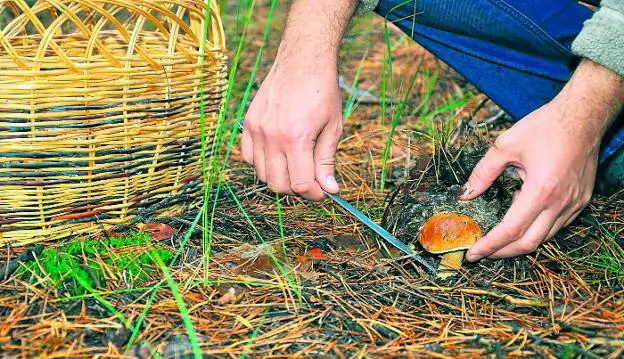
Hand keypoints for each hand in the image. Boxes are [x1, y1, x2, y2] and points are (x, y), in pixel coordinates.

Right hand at [241, 57, 342, 200]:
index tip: (323, 191)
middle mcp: (272, 136)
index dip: (314, 194)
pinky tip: (278, 155)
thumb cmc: (322, 91)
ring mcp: (257, 129)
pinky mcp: (249, 123)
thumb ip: (327, 161)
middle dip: (297, 189)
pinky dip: (262, 164)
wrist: (303, 59)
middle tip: (311, 181)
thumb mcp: (333, 127)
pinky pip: (248, 157)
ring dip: (280, 177)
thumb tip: (330, 189)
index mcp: (296, 138)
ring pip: (262, 174)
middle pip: (278, 185)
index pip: (300, 184)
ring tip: (296, 166)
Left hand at [461, 60, 623, 260]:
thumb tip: (465, 194)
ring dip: (519, 243)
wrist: (583, 116)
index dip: (490, 245)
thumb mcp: (505, 145)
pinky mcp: (581, 201)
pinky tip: (520, 219)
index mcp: (541, 190)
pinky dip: (536, 229)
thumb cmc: (546, 126)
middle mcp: (561, 203)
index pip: (511, 230)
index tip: (473, 254)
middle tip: (481, 253)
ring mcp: (574, 204)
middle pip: (529, 243)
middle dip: (502, 252)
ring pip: (545, 237)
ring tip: (496, 239)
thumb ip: (482, 173)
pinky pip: (556, 225)